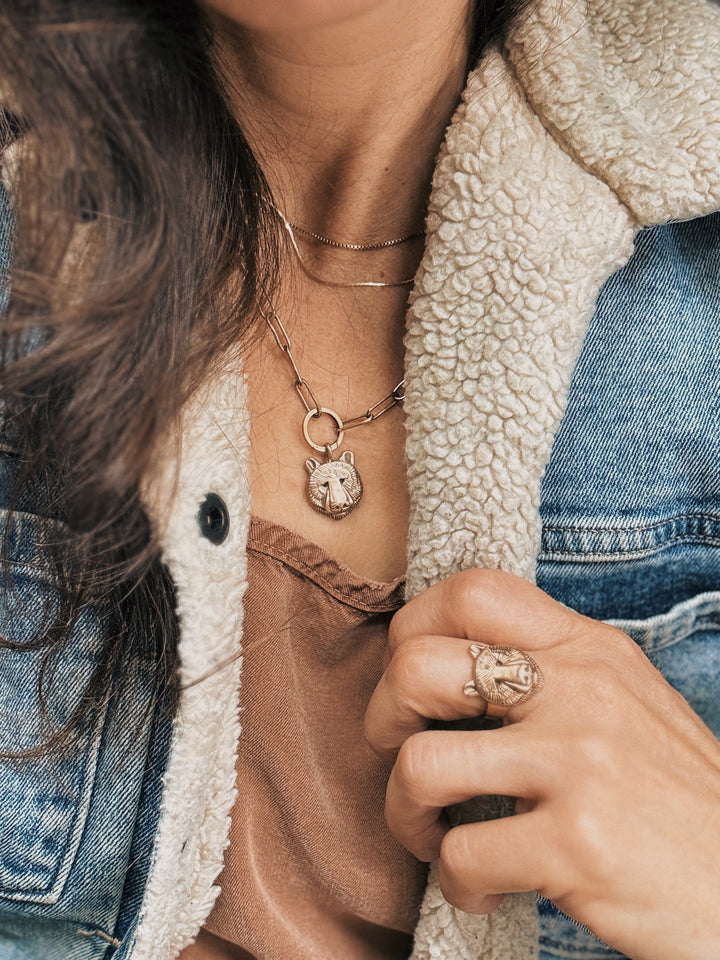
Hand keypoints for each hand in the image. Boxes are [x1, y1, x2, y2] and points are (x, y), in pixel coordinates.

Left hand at [364, 569, 719, 959]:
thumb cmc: (676, 801)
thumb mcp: (626, 704)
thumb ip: (552, 675)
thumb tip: (452, 665)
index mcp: (590, 650)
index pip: (474, 591)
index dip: (413, 626)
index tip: (406, 678)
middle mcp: (582, 691)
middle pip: (419, 665)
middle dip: (382, 716)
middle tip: (398, 754)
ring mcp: (579, 764)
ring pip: (420, 764)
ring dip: (403, 812)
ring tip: (432, 835)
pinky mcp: (576, 843)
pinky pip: (461, 855)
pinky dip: (456, 881)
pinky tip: (483, 889)